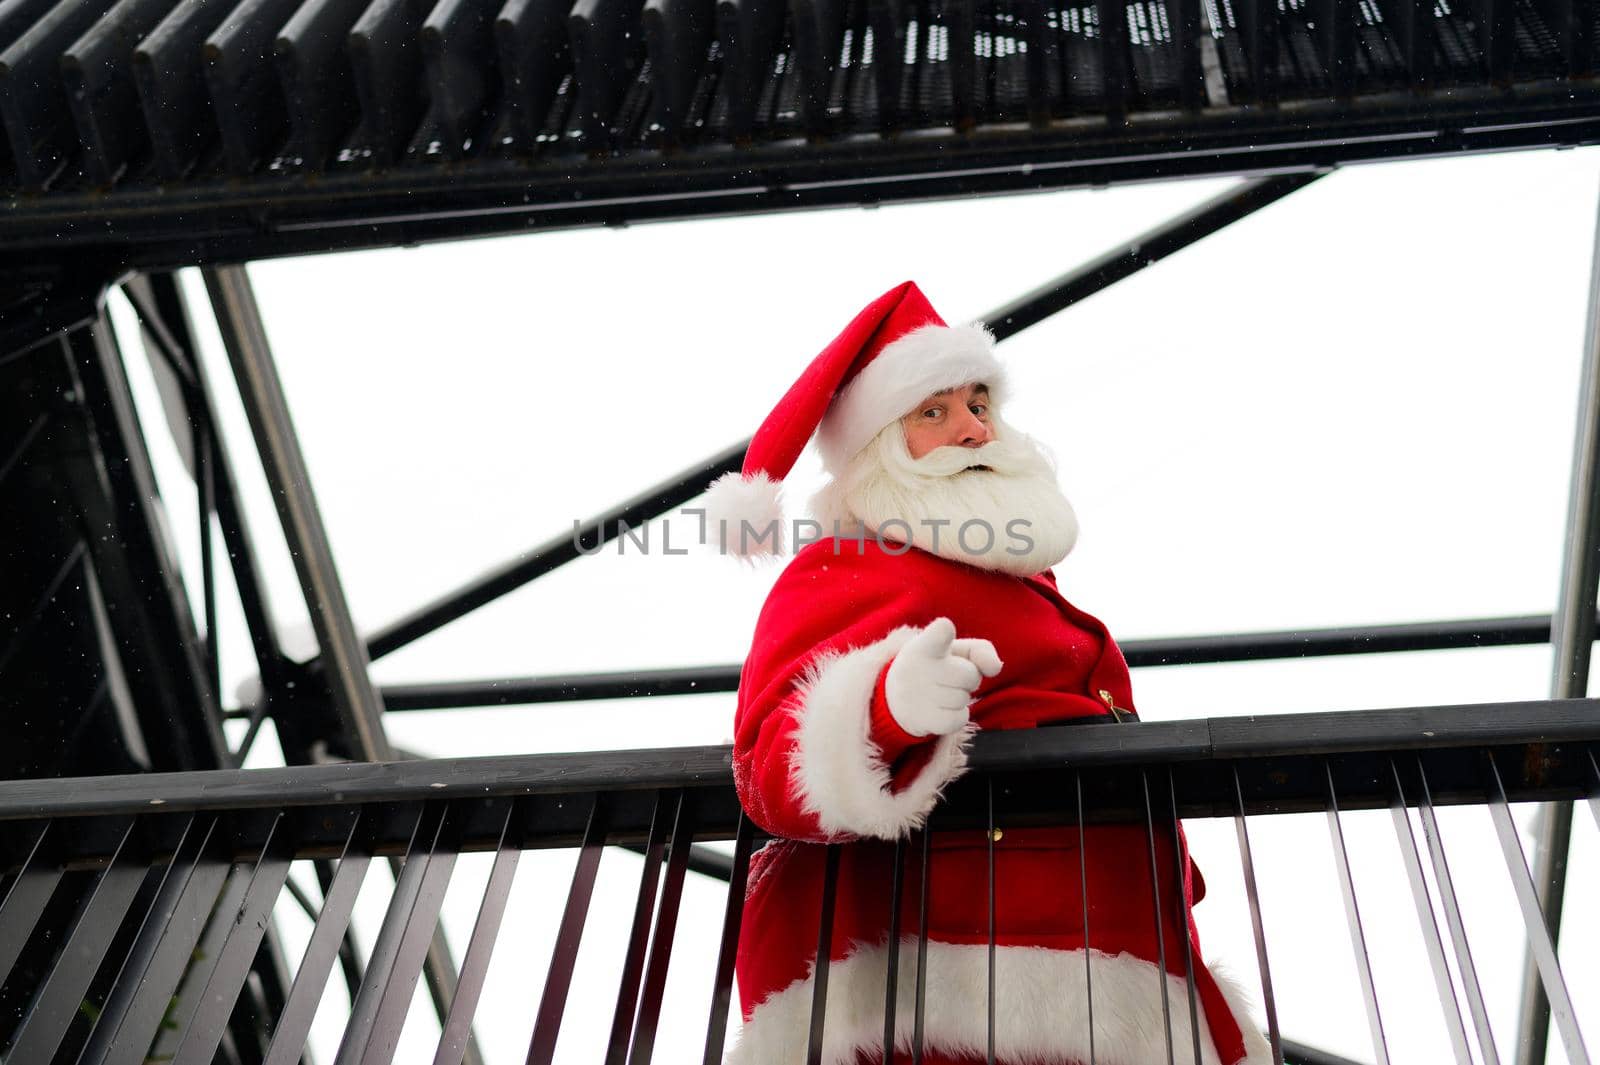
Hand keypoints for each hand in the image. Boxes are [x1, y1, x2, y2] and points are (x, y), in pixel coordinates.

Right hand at [884, 617, 1002, 736]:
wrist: (896, 696)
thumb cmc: (936, 667)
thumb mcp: (954, 650)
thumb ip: (980, 650)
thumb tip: (995, 667)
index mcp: (925, 645)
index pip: (937, 636)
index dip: (943, 632)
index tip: (945, 627)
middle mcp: (917, 668)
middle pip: (970, 675)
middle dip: (968, 678)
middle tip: (949, 677)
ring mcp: (917, 695)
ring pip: (964, 698)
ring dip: (960, 697)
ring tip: (941, 692)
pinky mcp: (922, 719)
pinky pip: (959, 719)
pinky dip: (957, 716)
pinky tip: (941, 708)